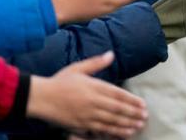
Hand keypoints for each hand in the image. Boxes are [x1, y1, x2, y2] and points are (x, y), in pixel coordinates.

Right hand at [27, 52, 147, 137]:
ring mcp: (87, 115)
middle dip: (133, 113)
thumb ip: (96, 62)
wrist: (40, 98)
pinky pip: (100, 130)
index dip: (132, 100)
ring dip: (127, 124)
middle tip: (145, 117)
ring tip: (138, 126)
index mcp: (94, 86)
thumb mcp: (78, 68)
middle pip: (118, 109)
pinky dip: (113, 132)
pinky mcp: (81, 125)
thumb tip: (111, 54)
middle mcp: (93, 101)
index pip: (118, 94)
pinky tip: (123, 133)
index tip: (143, 104)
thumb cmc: (59, 82)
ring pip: (112, 121)